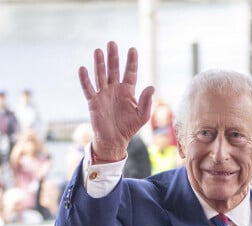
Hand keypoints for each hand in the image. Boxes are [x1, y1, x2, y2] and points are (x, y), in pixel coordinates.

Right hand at [79, 41, 154, 160]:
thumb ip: (147, 101)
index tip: (132, 49)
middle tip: (112, 43)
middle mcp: (115, 89)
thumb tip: (151, 87)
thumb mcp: (142, 115)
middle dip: (113, 57)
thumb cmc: (129, 127)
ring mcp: (103, 94)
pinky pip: (88, 88)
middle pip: (114, 70)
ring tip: (98, 51)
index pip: (130, 73)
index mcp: (127, 92)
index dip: (131, 62)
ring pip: (101, 75)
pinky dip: (85, 79)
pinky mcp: (93, 101)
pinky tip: (83, 69)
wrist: (114, 139)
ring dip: (99, 64)